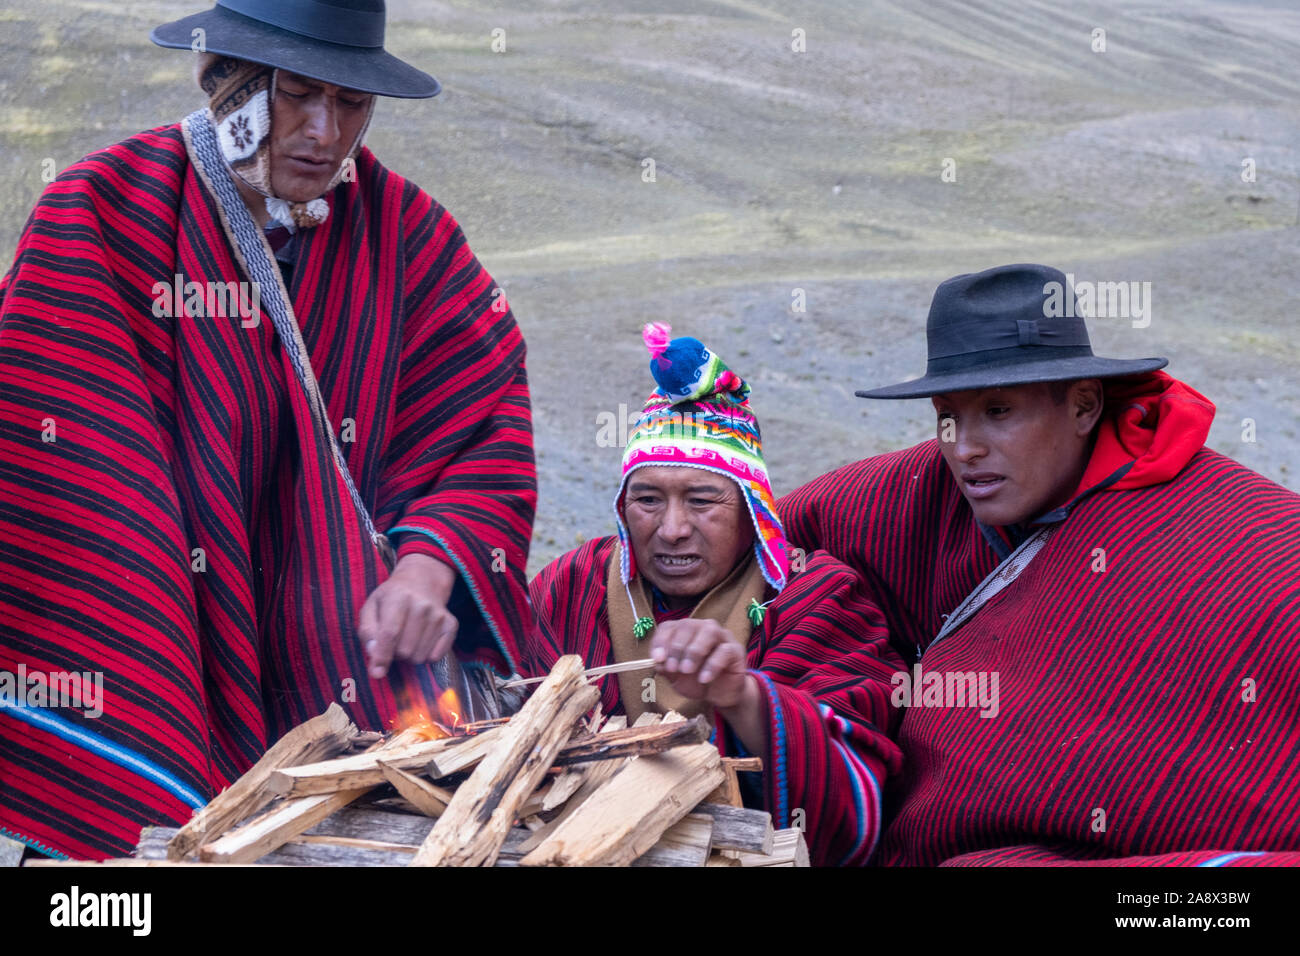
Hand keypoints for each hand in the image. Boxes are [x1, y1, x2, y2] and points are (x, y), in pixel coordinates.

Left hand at [357, 553, 457, 678]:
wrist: (422, 580)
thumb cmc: (391, 598)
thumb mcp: (371, 607)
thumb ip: (367, 632)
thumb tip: (374, 658)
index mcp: (398, 597)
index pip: (390, 634)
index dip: (382, 656)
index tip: (377, 672)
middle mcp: (422, 605)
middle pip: (405, 650)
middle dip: (395, 652)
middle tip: (394, 640)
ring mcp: (439, 615)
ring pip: (420, 657)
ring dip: (410, 654)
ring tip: (407, 638)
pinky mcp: (452, 624)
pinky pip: (436, 656)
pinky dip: (426, 655)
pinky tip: (421, 640)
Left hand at [648, 619, 750, 709]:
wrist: (719, 695)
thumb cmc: (695, 680)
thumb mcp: (676, 677)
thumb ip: (666, 668)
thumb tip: (658, 661)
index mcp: (684, 631)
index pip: (669, 627)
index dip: (661, 641)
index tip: (657, 659)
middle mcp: (703, 628)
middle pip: (688, 625)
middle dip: (677, 647)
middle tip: (672, 668)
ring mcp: (722, 636)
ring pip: (709, 631)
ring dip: (694, 651)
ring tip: (687, 670)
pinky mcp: (736, 649)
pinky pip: (725, 650)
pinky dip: (712, 665)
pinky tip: (704, 679)